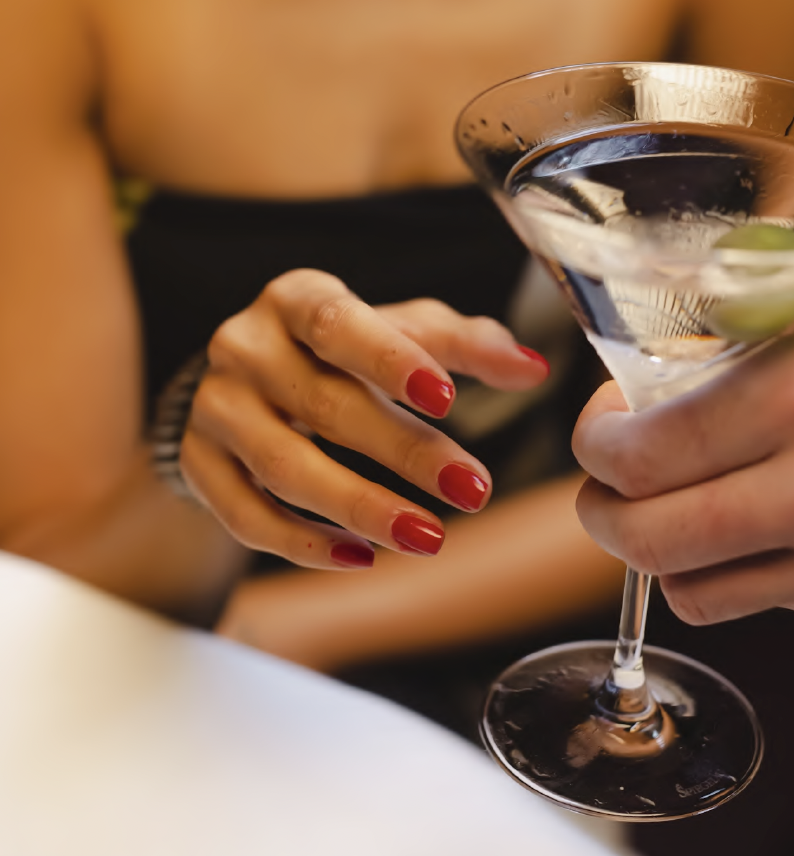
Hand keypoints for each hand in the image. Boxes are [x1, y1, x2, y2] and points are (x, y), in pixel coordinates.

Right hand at [179, 269, 547, 569]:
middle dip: (405, 452)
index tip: (448, 397)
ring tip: (429, 537)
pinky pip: (246, 515)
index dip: (390, 360)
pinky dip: (304, 543)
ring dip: (360, 507)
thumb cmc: (338, 353)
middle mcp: (243, 346)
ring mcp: (214, 409)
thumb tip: (533, 369)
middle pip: (324, 405)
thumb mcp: (400, 333)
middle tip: (474, 490)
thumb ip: (466, 345)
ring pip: (283, 467)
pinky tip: (363, 557)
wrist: (245, 386)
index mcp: (296, 299)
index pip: (338, 323)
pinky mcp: (198, 467)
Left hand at [572, 263, 793, 627]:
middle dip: (602, 513)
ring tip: (684, 510)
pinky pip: (775, 602)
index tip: (601, 428)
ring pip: (698, 593)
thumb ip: (743, 330)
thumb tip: (658, 364)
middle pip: (645, 541)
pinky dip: (753, 569)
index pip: (635, 455)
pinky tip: (778, 523)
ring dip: (669, 553)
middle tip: (609, 487)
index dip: (593, 444)